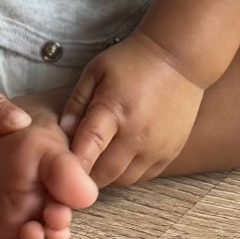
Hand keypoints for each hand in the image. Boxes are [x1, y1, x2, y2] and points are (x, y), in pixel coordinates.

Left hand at [58, 31, 204, 186]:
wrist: (179, 57)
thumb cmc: (132, 61)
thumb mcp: (96, 71)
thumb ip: (76, 102)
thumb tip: (63, 132)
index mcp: (114, 110)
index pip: (88, 149)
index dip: (72, 165)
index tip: (60, 171)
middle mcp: (137, 135)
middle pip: (104, 174)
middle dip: (86, 173)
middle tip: (78, 161)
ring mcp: (157, 147)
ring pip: (124, 180)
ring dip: (108, 175)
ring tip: (101, 156)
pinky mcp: (171, 153)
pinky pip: (144, 176)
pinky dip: (129, 172)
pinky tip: (123, 155)